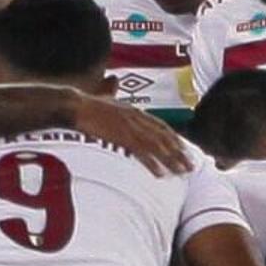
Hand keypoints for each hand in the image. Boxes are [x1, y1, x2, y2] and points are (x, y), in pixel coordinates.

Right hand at [64, 92, 191, 173]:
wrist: (75, 107)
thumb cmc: (87, 106)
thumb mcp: (108, 102)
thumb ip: (119, 105)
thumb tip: (118, 92)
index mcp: (135, 111)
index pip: (161, 126)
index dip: (175, 139)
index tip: (185, 150)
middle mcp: (137, 118)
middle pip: (164, 137)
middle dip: (179, 153)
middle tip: (190, 166)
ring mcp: (130, 127)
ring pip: (156, 146)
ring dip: (171, 160)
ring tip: (181, 172)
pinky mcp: (121, 136)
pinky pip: (141, 152)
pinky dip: (152, 163)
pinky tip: (160, 173)